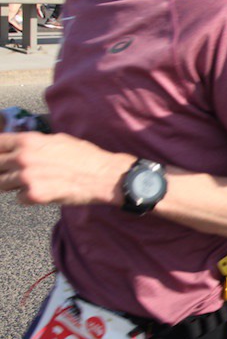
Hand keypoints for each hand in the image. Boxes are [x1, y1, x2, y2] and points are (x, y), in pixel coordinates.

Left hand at [0, 132, 130, 205]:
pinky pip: (18, 198)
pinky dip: (28, 197)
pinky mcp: (34, 195)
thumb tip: (19, 147)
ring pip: (2, 184)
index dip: (0, 152)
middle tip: (20, 174)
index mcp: (28, 141)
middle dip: (4, 170)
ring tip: (35, 183)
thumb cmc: (84, 156)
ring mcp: (27, 177)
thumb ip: (34, 143)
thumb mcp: (58, 140)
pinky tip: (45, 192)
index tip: (3, 158)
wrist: (104, 175)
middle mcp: (23, 157)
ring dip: (15, 185)